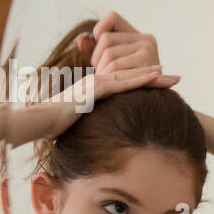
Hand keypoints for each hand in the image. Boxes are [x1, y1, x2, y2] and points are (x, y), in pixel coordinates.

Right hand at [41, 64, 179, 137]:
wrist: (38, 120)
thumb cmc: (52, 125)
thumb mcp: (76, 122)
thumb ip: (89, 123)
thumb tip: (98, 138)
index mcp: (93, 90)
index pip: (123, 84)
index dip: (142, 82)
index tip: (160, 83)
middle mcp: (96, 83)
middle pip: (130, 77)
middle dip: (153, 76)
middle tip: (174, 76)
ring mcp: (96, 84)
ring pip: (129, 77)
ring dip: (152, 75)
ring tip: (171, 75)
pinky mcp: (94, 90)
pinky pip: (121, 83)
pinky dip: (139, 78)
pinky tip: (154, 76)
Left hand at [80, 11, 180, 85]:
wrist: (148, 105)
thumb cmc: (125, 85)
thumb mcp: (111, 63)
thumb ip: (94, 49)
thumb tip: (80, 40)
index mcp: (138, 35)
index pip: (113, 17)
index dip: (100, 29)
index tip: (97, 47)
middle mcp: (146, 38)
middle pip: (106, 39)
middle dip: (97, 57)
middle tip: (97, 72)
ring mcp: (147, 48)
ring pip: (109, 53)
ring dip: (101, 69)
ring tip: (102, 80)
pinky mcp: (146, 61)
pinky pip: (116, 65)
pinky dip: (108, 74)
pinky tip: (105, 81)